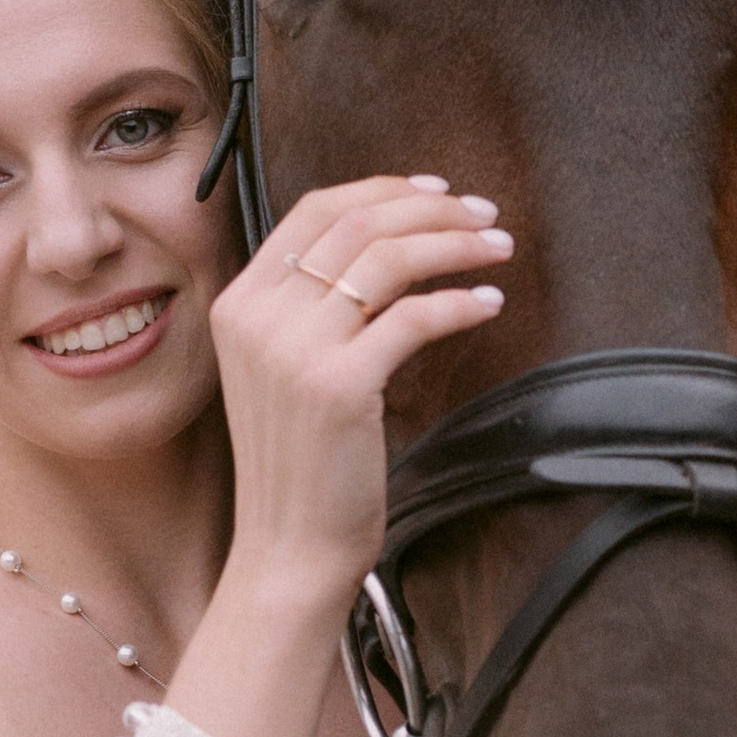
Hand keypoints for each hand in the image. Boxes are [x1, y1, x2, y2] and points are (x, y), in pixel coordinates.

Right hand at [171, 175, 506, 736]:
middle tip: (485, 215)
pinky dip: (460, 302)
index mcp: (239, 303)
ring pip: (388, 258)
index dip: (383, 190)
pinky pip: (415, 317)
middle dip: (433, 210)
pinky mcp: (339, 385)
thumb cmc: (303, 465)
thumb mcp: (286, 371)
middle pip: (357, 223)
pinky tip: (488, 304)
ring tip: (498, 248)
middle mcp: (258, 316)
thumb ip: (313, 309)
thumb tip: (387, 249)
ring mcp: (294, 349)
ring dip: (454, 244)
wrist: (290, 547)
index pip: (315, 210)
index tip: (437, 192)